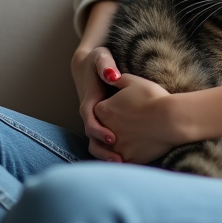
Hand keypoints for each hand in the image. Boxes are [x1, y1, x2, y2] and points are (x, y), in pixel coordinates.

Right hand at [70, 45, 124, 161]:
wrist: (94, 66)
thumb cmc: (99, 61)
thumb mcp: (101, 57)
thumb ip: (105, 65)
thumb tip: (112, 74)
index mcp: (90, 102)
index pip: (90, 120)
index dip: (99, 130)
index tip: (112, 137)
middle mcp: (92, 116)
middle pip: (93, 139)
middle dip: (105, 151)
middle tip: (120, 160)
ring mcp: (98, 122)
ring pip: (99, 145)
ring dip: (109, 156)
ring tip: (125, 165)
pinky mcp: (107, 125)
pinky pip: (108, 142)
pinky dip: (117, 151)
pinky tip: (131, 160)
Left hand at [93, 73, 183, 163]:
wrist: (172, 119)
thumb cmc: (153, 98)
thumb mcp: (134, 81)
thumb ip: (118, 79)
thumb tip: (109, 76)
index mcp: (102, 110)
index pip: (98, 112)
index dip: (110, 111)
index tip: (121, 111)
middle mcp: (104, 130)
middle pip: (101, 132)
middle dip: (110, 130)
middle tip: (127, 126)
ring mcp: (115, 147)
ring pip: (108, 149)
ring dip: (115, 146)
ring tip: (130, 140)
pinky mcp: (128, 159)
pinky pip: (121, 162)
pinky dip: (126, 157)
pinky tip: (136, 150)